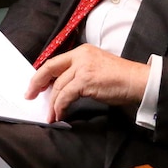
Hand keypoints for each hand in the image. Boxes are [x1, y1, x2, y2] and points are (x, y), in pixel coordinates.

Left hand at [26, 44, 149, 122]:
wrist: (137, 80)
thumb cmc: (120, 78)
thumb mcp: (96, 68)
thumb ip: (78, 72)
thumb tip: (60, 88)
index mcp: (82, 51)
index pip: (55, 62)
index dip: (42, 74)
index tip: (34, 85)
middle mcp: (80, 56)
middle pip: (50, 69)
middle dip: (37, 84)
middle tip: (29, 96)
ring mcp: (82, 67)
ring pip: (58, 86)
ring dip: (53, 104)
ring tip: (51, 116)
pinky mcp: (85, 80)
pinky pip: (66, 95)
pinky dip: (61, 107)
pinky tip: (61, 114)